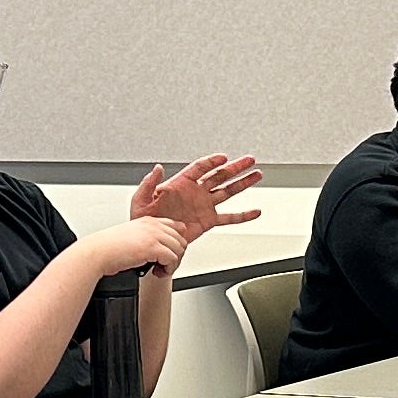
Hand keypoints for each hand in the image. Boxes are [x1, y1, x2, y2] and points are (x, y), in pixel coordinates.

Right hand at [82, 215, 191, 281]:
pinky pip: (172, 259)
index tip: (169, 254)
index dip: (176, 243)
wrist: (98, 253)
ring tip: (160, 270)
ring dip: (172, 264)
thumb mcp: (132, 237)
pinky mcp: (153, 247)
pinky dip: (168, 269)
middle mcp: (153, 226)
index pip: (177, 227)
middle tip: (164, 265)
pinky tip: (157, 272)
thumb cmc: (110, 248)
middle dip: (176, 255)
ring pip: (179, 250)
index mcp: (148, 221)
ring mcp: (154, 235)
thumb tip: (160, 251)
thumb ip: (147, 239)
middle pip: (181, 240)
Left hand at [132, 154, 263, 246]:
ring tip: (257, 174)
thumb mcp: (140, 199)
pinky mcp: (208, 221)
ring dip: (242, 183)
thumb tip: (157, 168)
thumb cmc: (144, 219)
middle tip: (249, 159)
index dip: (211, 162)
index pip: (199, 168)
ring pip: (227, 191)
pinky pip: (228, 217)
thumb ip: (149, 183)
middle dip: (235, 167)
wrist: (152, 240)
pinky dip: (242, 216)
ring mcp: (204, 205)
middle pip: (219, 176)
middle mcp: (195, 192)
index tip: (223, 157)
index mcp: (180, 183)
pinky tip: (255, 211)